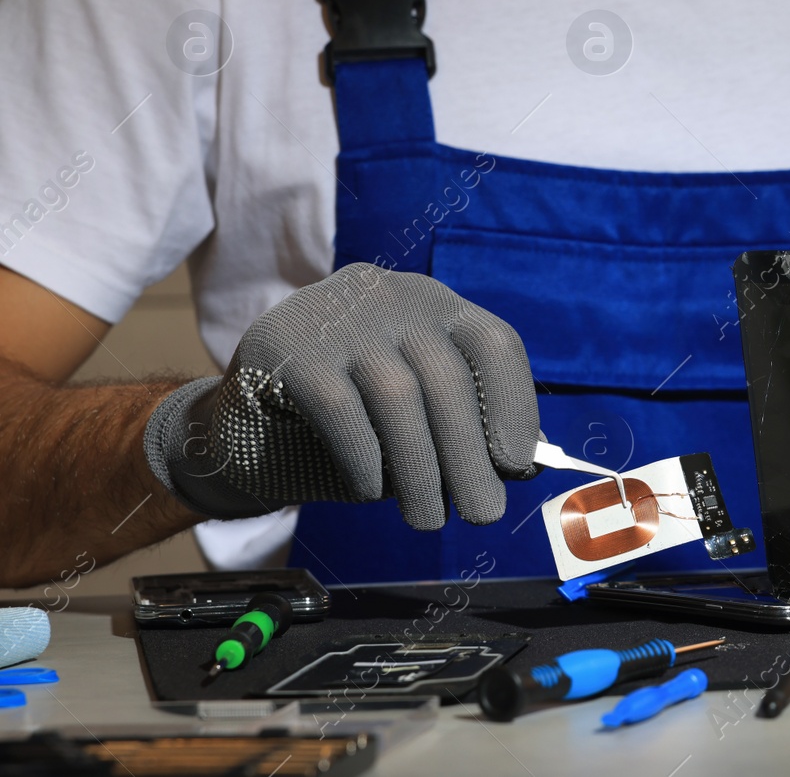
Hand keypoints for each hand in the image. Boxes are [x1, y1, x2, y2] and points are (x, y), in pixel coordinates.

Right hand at [144, 263, 541, 528]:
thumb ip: (465, 429)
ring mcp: (334, 313)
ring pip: (397, 396)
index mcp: (432, 304)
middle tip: (483, 513)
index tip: (517, 463)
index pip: (492, 343)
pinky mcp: (283, 343)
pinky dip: (366, 458)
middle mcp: (389, 295)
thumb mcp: (416, 418)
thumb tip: (522, 466)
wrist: (242, 422)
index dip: (514, 404)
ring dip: (421, 468)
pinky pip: (340, 408)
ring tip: (429, 519)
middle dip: (469, 455)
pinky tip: (371, 490)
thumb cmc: (350, 424)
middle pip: (447, 377)